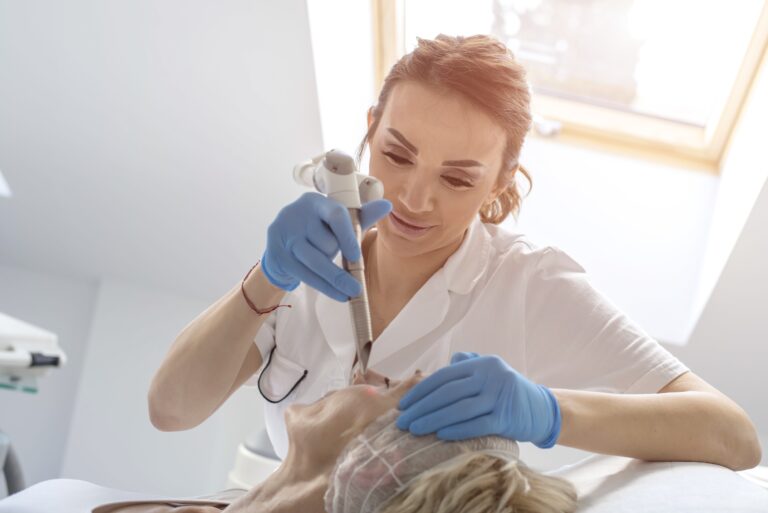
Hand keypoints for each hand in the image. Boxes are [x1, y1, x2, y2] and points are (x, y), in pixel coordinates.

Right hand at [261, 192, 391, 301]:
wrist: (282, 240)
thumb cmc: (318, 228)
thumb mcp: (338, 222)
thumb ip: (362, 216)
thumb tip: (387, 205)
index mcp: (316, 202)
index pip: (335, 215)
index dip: (348, 237)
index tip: (357, 257)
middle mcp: (297, 214)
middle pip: (324, 242)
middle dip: (339, 259)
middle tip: (355, 283)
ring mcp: (284, 234)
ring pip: (314, 261)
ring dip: (334, 278)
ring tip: (351, 291)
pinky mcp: (278, 254)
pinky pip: (305, 274)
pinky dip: (324, 286)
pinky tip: (339, 294)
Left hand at [396, 352, 561, 447]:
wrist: (543, 410)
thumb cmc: (508, 393)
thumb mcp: (490, 373)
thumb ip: (468, 365)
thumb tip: (446, 362)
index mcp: (482, 364)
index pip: (444, 377)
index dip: (421, 391)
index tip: (404, 405)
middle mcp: (490, 376)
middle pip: (447, 393)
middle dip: (421, 407)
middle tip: (402, 421)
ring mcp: (498, 396)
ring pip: (458, 409)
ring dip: (432, 420)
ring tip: (414, 430)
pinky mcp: (506, 418)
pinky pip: (476, 424)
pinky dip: (456, 429)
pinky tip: (439, 435)